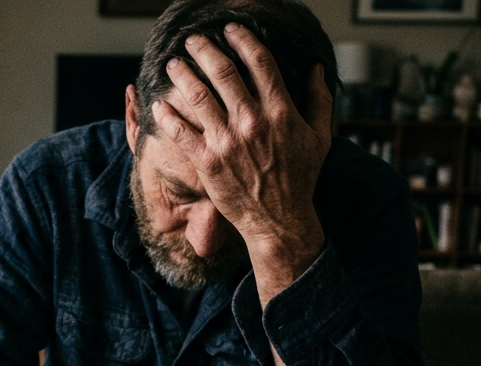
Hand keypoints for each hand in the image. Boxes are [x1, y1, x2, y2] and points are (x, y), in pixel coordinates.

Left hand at [151, 24, 332, 302]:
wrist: (279, 220)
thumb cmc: (300, 179)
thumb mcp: (321, 137)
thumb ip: (321, 100)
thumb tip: (319, 69)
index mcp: (281, 112)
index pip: (260, 63)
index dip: (243, 40)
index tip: (231, 30)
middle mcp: (253, 122)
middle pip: (224, 73)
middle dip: (205, 51)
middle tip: (193, 41)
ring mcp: (228, 141)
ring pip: (199, 96)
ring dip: (183, 75)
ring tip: (173, 64)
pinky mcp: (208, 161)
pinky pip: (182, 132)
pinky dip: (168, 115)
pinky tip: (159, 104)